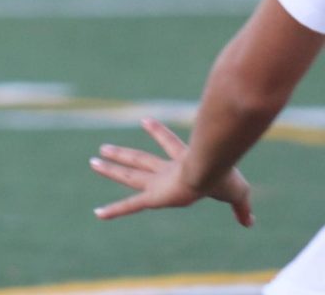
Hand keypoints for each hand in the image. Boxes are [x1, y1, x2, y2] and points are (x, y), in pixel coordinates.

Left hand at [90, 118, 252, 226]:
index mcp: (184, 163)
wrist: (211, 172)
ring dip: (110, 169)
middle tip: (103, 148)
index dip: (158, 131)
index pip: (169, 144)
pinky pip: (129, 206)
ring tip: (92, 161)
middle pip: (140, 160)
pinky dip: (114, 211)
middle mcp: (167, 170)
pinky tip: (98, 214)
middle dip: (123, 155)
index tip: (145, 120)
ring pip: (129, 175)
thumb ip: (241, 208)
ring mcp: (158, 183)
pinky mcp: (153, 197)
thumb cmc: (226, 178)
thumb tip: (250, 222)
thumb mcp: (238, 194)